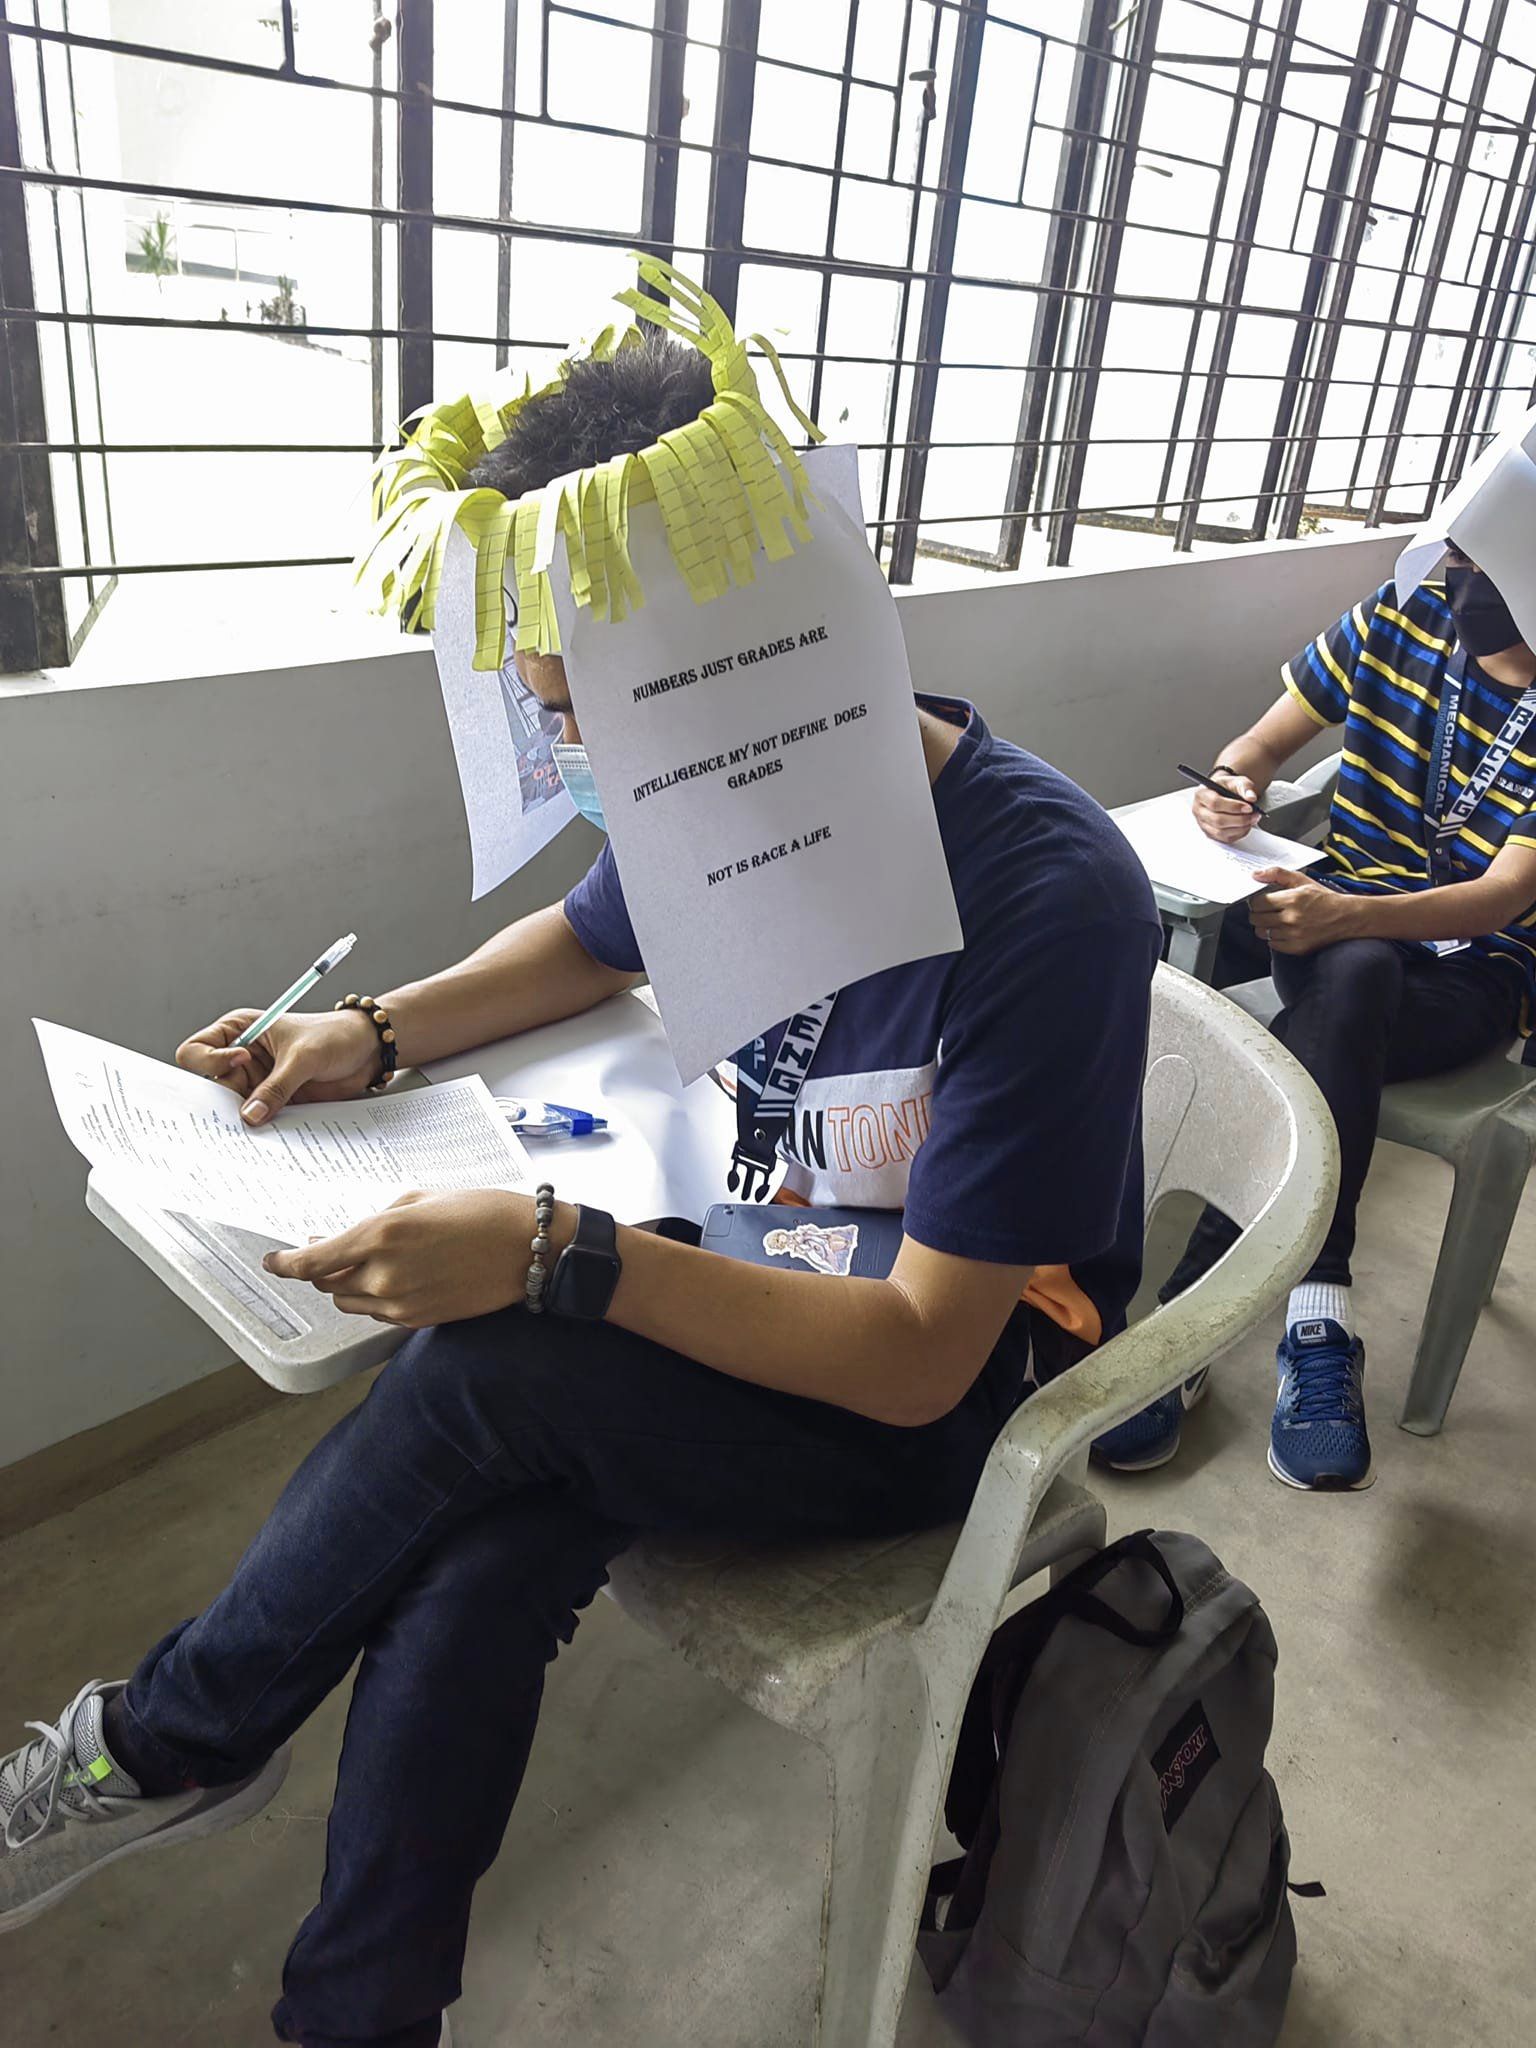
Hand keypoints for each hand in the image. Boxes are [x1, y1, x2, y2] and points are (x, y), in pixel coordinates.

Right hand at [177, 1006, 383, 1124]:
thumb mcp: (304, 1057)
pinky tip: (269, 1134)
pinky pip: (258, 1118)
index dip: (211, 1060)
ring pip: (233, 1106)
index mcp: (240, 1030)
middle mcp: (242, 1057)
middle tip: (238, 1111)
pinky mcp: (274, 1100)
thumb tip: (249, 1116)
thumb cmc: (335, 1035)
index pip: (197, 1050)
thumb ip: (277, 1087)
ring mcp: (257, 1080)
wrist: (368, 1051)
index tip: (242, 1060)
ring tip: (258, 1126)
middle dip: (221, 1099)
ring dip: (243, 1117)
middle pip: (211, 1085)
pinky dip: (261, 1126)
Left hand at [263, 1188, 535, 1327]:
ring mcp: (400, 1303)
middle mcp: (383, 1274)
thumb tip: (349, 1237)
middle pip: (326, 1284)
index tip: (273, 1261)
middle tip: (330, 1250)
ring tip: (373, 1262)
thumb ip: (378, 1218)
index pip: (312, 1261)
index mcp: (381, 1234)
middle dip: (323, 1268)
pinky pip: (378, 1313)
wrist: (527, 1249)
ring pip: (350, 1301)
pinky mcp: (417, 1320)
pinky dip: (377, 1296)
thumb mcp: (421, 1199)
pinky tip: (398, 1276)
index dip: (285, 1264)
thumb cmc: (481, 1213)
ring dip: (348, 1284)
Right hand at [1193, 769, 1261, 843]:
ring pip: (1221, 832)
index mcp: (1202, 794)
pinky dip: (1239, 833)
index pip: (1215, 803)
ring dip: (1240, 827)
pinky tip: (1246, 825)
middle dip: (1240, 819)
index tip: (1248, 807)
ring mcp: (1203, 824)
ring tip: (1252, 819)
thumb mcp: (1236, 781)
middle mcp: (1199, 810)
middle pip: (1218, 820)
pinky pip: (1225, 838)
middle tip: (1253, 814)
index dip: (1233, 807)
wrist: (1223, 793)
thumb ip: (1244, 787)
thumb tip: (1251, 797)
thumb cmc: (1227, 787)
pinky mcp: (1211, 834)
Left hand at [1248, 868, 1356, 954]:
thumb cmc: (1323, 898)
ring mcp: (1293, 935)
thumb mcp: (1302, 880)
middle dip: (1258, 913)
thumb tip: (1255, 875)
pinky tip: (1284, 931)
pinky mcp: (1296, 948)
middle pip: (1256, 919)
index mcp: (1292, 899)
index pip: (1257, 903)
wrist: (1345, 917)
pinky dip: (1275, 938)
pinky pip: (1272, 944)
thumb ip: (1278, 874)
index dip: (1257, 901)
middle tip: (1267, 911)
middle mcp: (1291, 918)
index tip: (1261, 901)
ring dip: (1265, 927)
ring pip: (1262, 933)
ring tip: (1276, 921)